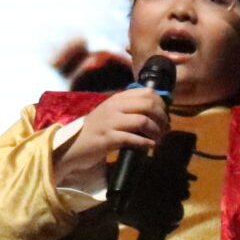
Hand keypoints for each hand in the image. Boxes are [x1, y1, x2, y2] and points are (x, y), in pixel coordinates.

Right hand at [53, 87, 169, 190]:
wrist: (73, 145)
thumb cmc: (96, 130)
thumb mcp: (112, 114)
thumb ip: (130, 109)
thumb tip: (157, 110)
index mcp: (117, 98)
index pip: (147, 92)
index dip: (161, 104)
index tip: (165, 116)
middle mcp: (114, 107)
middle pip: (148, 105)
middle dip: (162, 118)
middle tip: (165, 130)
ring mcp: (110, 122)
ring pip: (143, 121)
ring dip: (156, 132)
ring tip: (158, 139)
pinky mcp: (108, 139)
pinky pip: (133, 138)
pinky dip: (145, 143)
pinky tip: (149, 146)